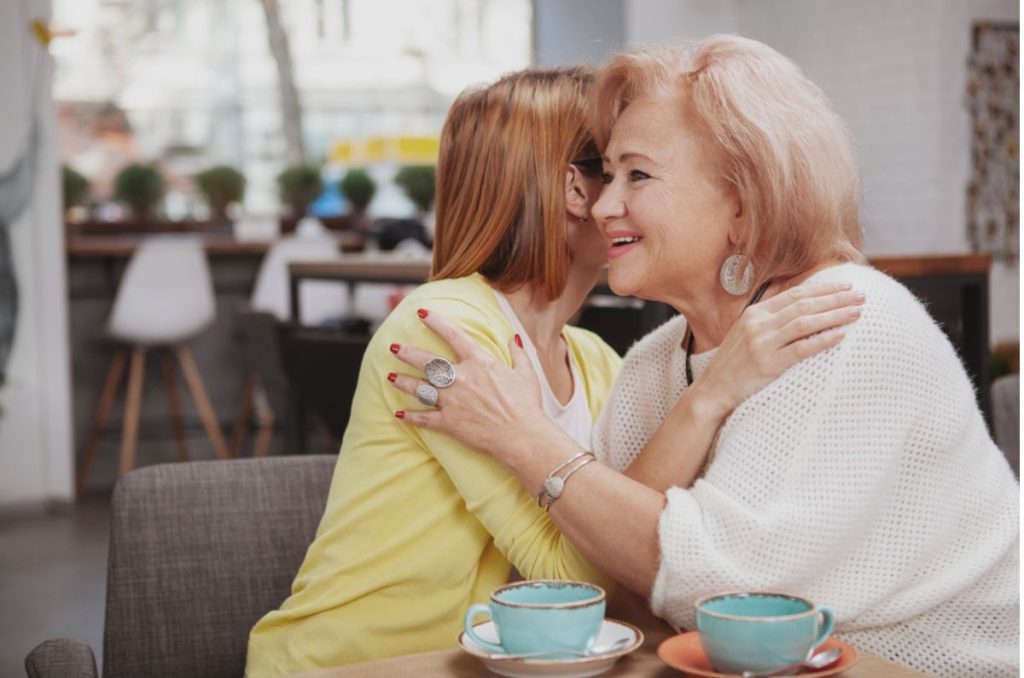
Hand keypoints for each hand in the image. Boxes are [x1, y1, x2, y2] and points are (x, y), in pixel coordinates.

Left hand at [387, 309, 547, 462]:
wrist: (521, 436)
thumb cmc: (526, 404)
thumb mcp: (526, 373)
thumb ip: (517, 353)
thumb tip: (513, 338)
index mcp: (479, 362)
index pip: (453, 335)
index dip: (436, 322)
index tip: (422, 313)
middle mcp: (460, 378)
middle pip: (427, 361)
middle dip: (407, 353)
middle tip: (393, 346)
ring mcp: (451, 401)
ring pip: (420, 388)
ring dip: (403, 381)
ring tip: (389, 376)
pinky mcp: (448, 422)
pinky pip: (424, 418)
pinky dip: (410, 416)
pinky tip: (398, 413)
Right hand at [692, 281, 864, 419]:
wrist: (714, 389)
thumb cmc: (734, 362)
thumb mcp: (746, 331)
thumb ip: (769, 317)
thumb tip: (798, 301)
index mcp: (755, 313)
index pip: (795, 294)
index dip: (823, 289)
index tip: (846, 286)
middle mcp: (759, 324)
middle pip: (804, 305)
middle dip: (836, 299)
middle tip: (861, 297)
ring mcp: (762, 343)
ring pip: (805, 323)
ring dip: (834, 316)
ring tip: (857, 313)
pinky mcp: (768, 364)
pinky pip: (801, 349)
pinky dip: (822, 340)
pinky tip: (840, 335)